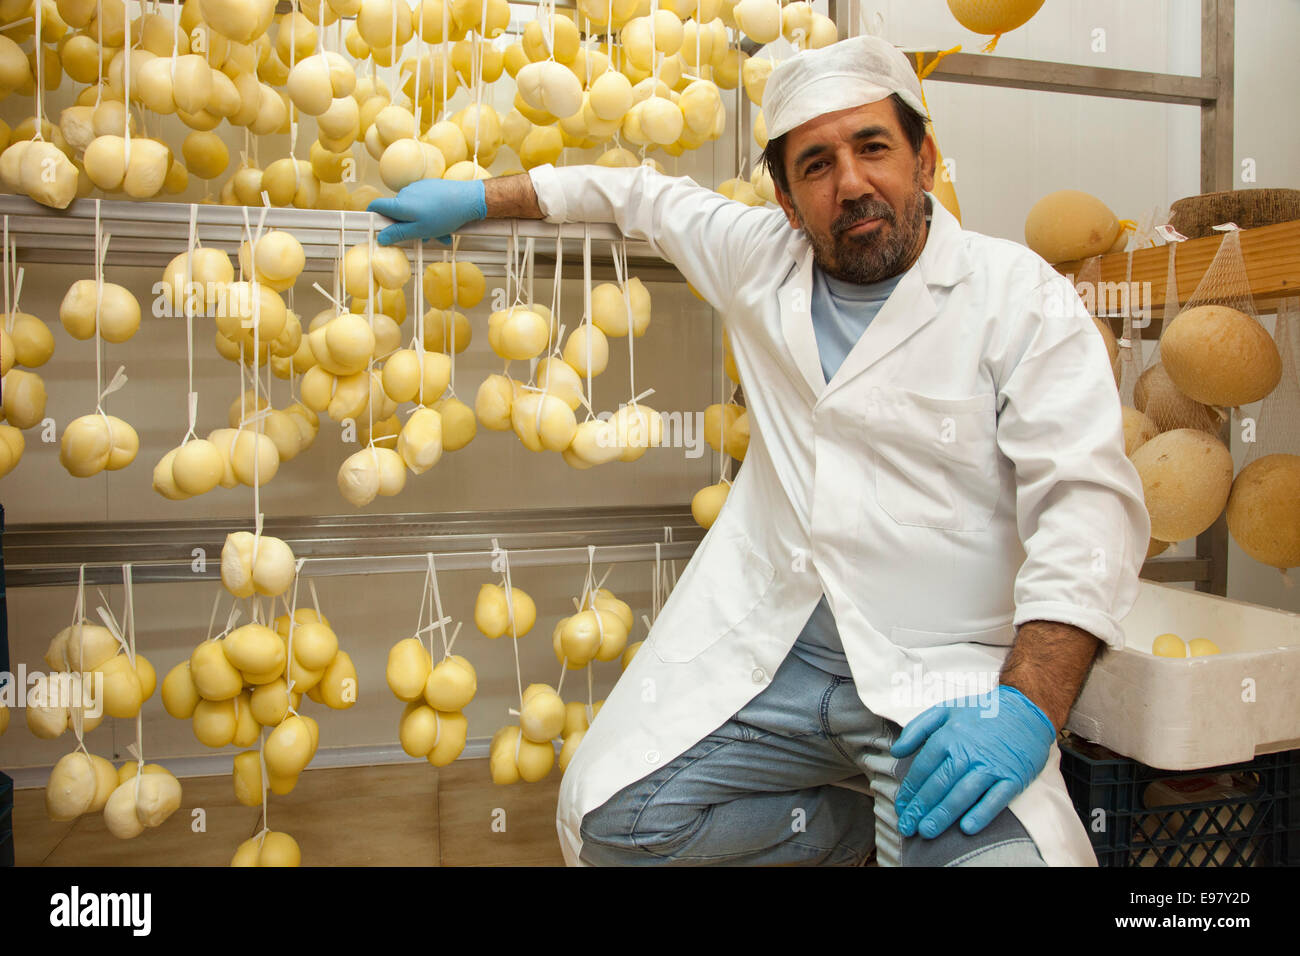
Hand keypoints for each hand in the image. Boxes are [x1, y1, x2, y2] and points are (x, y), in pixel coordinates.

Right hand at [367, 178, 487, 245]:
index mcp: (400, 204)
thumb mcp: (419, 230)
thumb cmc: (444, 216)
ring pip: (413, 210)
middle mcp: (405, 193)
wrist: (468, 199)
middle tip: (423, 239)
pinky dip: (431, 215)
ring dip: (423, 224)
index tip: (376, 226)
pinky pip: (424, 203)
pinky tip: (445, 224)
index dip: (372, 215)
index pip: (376, 206)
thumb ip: (398, 234)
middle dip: (408, 227)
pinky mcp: (429, 186)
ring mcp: (418, 188)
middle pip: (397, 211)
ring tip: (441, 234)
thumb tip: (381, 237)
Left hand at [889, 684, 1054, 839]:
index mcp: (949, 735)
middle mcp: (968, 751)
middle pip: (939, 784)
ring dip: (943, 815)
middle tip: (907, 827)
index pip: (923, 768)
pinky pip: (995, 799)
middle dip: (920, 808)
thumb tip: (895, 751)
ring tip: (927, 832)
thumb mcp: (945, 710)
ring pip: (962, 794)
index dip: (909, 790)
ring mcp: (991, 765)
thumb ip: (917, 729)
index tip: (901, 807)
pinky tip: (967, 829)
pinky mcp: (1013, 777)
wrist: (1026, 711)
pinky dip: (981, 814)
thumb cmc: (980, 713)